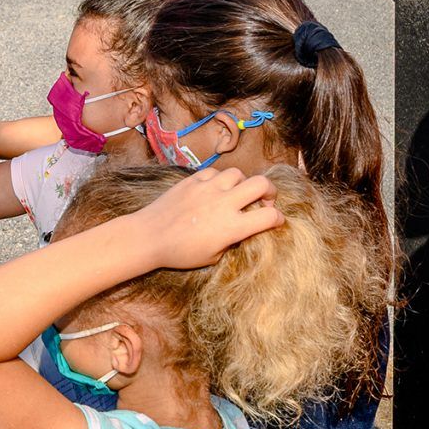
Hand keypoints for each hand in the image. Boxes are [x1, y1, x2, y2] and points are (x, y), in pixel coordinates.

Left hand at [140, 165, 282, 269]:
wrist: (149, 236)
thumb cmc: (180, 252)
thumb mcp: (213, 256)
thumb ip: (231, 240)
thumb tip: (242, 230)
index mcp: (231, 227)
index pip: (269, 216)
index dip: (278, 219)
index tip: (275, 221)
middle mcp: (223, 204)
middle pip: (261, 184)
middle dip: (270, 191)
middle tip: (265, 199)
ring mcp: (208, 189)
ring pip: (238, 173)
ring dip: (243, 183)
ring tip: (236, 193)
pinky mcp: (193, 180)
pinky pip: (215, 171)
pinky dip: (220, 179)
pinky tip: (215, 189)